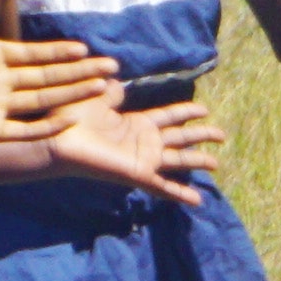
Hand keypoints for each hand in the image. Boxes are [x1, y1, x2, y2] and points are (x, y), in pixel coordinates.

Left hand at [0, 34, 116, 144]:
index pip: (34, 55)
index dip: (59, 52)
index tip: (85, 49)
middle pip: (47, 78)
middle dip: (80, 74)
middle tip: (111, 69)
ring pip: (43, 99)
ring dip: (72, 94)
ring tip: (102, 88)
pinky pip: (23, 130)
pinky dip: (45, 126)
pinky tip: (67, 120)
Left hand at [43, 96, 224, 204]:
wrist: (57, 139)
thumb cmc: (70, 117)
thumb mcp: (95, 97)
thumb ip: (110, 92)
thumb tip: (115, 80)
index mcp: (136, 123)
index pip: (169, 116)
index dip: (187, 112)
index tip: (205, 109)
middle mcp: (144, 142)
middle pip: (181, 137)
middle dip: (202, 135)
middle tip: (222, 135)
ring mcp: (143, 159)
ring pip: (179, 159)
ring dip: (198, 162)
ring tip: (216, 165)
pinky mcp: (138, 174)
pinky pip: (164, 186)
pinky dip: (181, 193)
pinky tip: (198, 200)